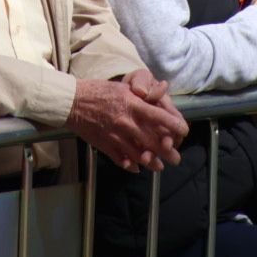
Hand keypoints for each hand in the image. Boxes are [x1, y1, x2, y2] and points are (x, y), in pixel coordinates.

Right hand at [67, 74, 186, 173]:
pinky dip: (130, 165)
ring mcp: (115, 136)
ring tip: (159, 167)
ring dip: (151, 162)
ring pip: (138, 155)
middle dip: (167, 151)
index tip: (184, 131)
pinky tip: (136, 168)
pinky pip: (121, 159)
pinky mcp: (105, 145)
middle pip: (152, 141)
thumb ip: (141, 97)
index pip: (160, 117)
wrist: (72, 102)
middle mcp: (126, 123)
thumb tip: (158, 99)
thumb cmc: (98, 91)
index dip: (174, 126)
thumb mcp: (123, 88)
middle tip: (176, 158)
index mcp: (132, 106)